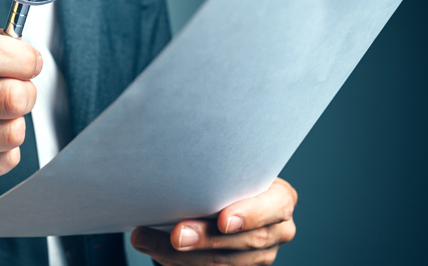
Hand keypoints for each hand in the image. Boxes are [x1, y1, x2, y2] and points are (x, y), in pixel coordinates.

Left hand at [131, 178, 296, 265]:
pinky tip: (154, 250)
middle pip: (245, 242)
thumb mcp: (230, 170)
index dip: (249, 215)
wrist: (226, 195)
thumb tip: (176, 174)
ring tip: (146, 240)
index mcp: (281, 199)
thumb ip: (218, 175)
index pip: (274, 208)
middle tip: (176, 235)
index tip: (223, 221)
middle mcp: (278, 230)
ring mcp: (262, 256)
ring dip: (181, 256)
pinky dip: (179, 263)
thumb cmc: (226, 177)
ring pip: (225, 264)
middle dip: (207, 240)